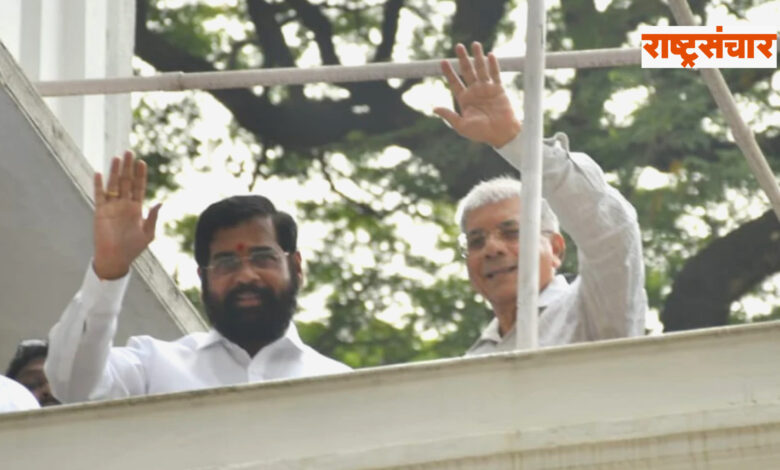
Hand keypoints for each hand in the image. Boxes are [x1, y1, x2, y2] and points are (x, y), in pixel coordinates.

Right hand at [92, 151, 160, 279]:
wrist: (116, 259)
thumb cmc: (133, 248)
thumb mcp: (148, 233)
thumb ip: (152, 217)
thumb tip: (159, 202)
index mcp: (136, 208)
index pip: (139, 187)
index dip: (140, 175)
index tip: (142, 162)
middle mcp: (124, 204)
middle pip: (126, 181)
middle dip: (128, 167)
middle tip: (129, 152)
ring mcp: (112, 207)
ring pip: (113, 185)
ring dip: (115, 171)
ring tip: (117, 158)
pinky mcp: (100, 212)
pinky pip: (99, 195)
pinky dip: (99, 185)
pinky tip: (99, 173)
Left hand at [434, 42, 521, 147]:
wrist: (501, 134)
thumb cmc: (480, 133)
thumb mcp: (461, 126)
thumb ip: (449, 115)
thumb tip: (434, 108)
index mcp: (464, 99)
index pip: (455, 82)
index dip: (449, 72)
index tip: (443, 61)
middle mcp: (474, 91)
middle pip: (467, 71)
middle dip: (462, 59)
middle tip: (458, 46)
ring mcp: (486, 89)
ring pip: (481, 69)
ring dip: (477, 57)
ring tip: (475, 44)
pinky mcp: (498, 89)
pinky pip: (495, 74)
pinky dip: (493, 65)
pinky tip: (489, 55)